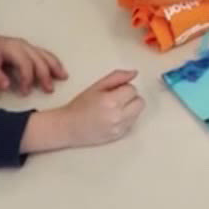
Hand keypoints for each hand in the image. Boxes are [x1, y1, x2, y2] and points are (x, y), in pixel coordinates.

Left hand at [0, 24, 67, 94]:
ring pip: (44, 55)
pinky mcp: (26, 48)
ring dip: (54, 66)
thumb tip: (7, 87)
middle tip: (49, 90)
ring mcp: (26, 45)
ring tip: (63, 77)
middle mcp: (22, 45)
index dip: (27, 79)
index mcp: (12, 48)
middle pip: (39, 59)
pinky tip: (57, 69)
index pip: (25, 64)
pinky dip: (52, 61)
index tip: (25, 93)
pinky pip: (43, 54)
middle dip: (46, 74)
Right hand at [25, 70, 144, 152]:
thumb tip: (134, 73)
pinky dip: (126, 118)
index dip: (123, 88)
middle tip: (116, 99)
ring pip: (138, 112)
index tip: (113, 91)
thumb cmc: (80, 105)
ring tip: (114, 108)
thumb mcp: (97, 86)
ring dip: (130, 108)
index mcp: (111, 101)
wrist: (68, 127)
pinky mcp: (119, 136)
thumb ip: (117, 77)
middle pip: (140, 102)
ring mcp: (119, 128)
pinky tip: (113, 117)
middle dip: (130, 98)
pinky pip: (132, 123)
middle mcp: (117, 116)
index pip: (132, 89)